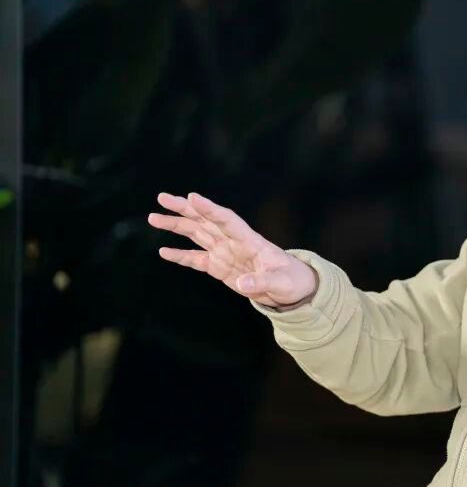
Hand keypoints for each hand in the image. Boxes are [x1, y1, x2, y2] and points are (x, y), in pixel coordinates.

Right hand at [148, 192, 317, 307]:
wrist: (293, 289)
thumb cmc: (291, 280)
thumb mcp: (281, 283)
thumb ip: (262, 282)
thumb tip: (243, 283)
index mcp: (250, 241)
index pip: (227, 221)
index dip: (210, 209)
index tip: (193, 197)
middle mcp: (235, 242)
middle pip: (206, 221)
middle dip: (185, 209)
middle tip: (162, 197)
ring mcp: (226, 253)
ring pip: (197, 234)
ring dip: (177, 225)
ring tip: (153, 217)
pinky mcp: (221, 267)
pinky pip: (197, 259)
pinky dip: (181, 255)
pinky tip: (164, 250)